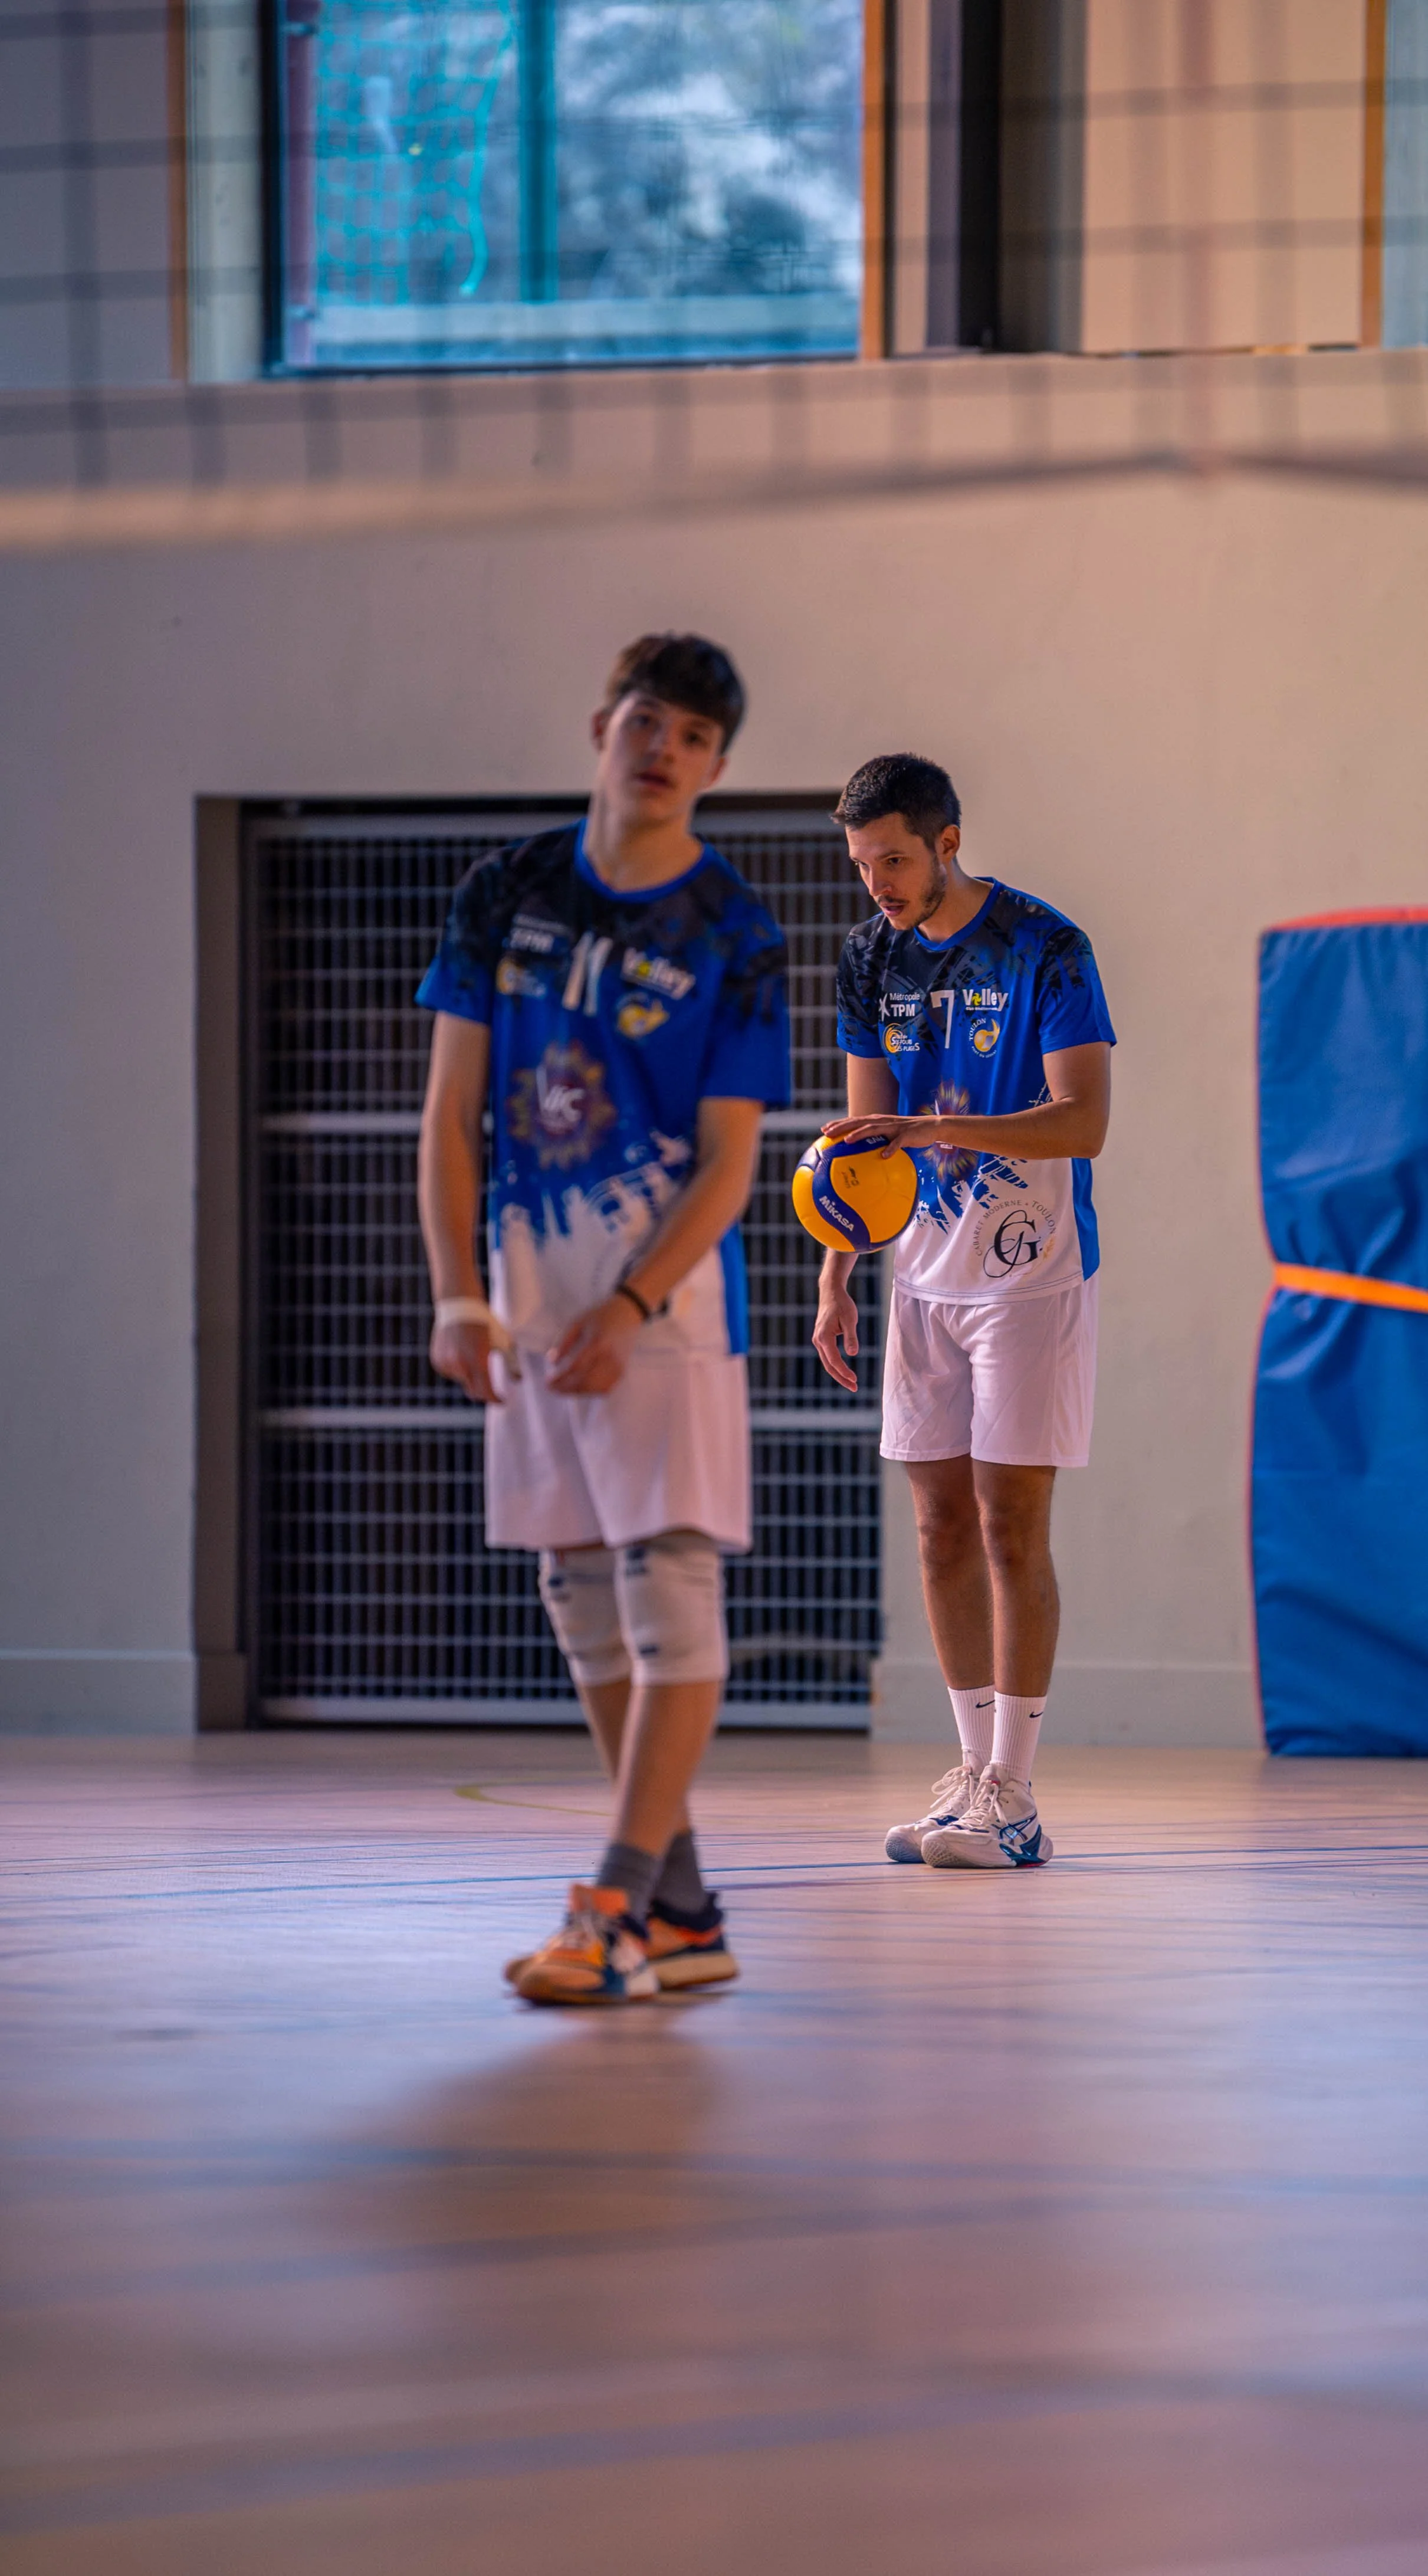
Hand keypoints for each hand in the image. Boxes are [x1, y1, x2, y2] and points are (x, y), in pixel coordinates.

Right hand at [429, 1314, 519, 1404]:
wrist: (458, 1304)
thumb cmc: (485, 1321)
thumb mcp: (502, 1340)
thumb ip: (511, 1363)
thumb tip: (519, 1380)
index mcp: (478, 1360)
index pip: (487, 1392)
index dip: (496, 1399)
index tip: (503, 1401)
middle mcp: (460, 1365)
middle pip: (474, 1392)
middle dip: (485, 1392)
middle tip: (493, 1389)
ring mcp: (446, 1364)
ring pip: (463, 1381)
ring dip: (471, 1377)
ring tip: (474, 1355)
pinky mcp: (438, 1361)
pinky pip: (452, 1374)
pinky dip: (459, 1370)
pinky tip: (462, 1353)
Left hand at [547, 1295, 643, 1396]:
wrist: (627, 1313)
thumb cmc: (599, 1316)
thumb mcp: (577, 1322)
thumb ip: (563, 1341)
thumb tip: (552, 1362)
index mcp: (597, 1343)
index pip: (577, 1367)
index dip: (561, 1378)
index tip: (548, 1381)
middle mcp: (609, 1357)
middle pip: (585, 1382)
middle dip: (566, 1389)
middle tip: (552, 1388)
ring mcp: (617, 1366)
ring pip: (594, 1388)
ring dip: (577, 1392)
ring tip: (563, 1388)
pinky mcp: (622, 1371)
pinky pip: (605, 1389)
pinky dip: (590, 1391)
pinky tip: (580, 1386)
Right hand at [812, 1278, 860, 1391]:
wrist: (831, 1292)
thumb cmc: (842, 1304)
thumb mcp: (850, 1319)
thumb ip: (851, 1336)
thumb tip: (852, 1354)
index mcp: (824, 1337)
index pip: (834, 1360)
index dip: (844, 1372)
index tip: (855, 1380)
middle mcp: (818, 1340)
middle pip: (828, 1366)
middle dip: (841, 1378)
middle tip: (855, 1388)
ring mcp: (818, 1340)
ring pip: (827, 1363)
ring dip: (839, 1374)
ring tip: (852, 1383)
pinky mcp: (821, 1339)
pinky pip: (828, 1357)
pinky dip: (836, 1366)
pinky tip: (844, 1371)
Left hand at [821, 1113, 945, 1152]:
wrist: (930, 1127)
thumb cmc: (906, 1134)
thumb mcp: (889, 1136)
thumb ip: (875, 1142)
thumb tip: (860, 1155)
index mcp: (876, 1121)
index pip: (854, 1121)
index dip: (839, 1124)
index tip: (824, 1130)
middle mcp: (882, 1121)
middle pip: (858, 1122)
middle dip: (842, 1127)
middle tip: (827, 1133)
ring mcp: (894, 1127)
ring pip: (874, 1129)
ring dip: (860, 1134)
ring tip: (848, 1141)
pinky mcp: (906, 1135)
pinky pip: (898, 1143)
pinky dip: (891, 1149)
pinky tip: (884, 1156)